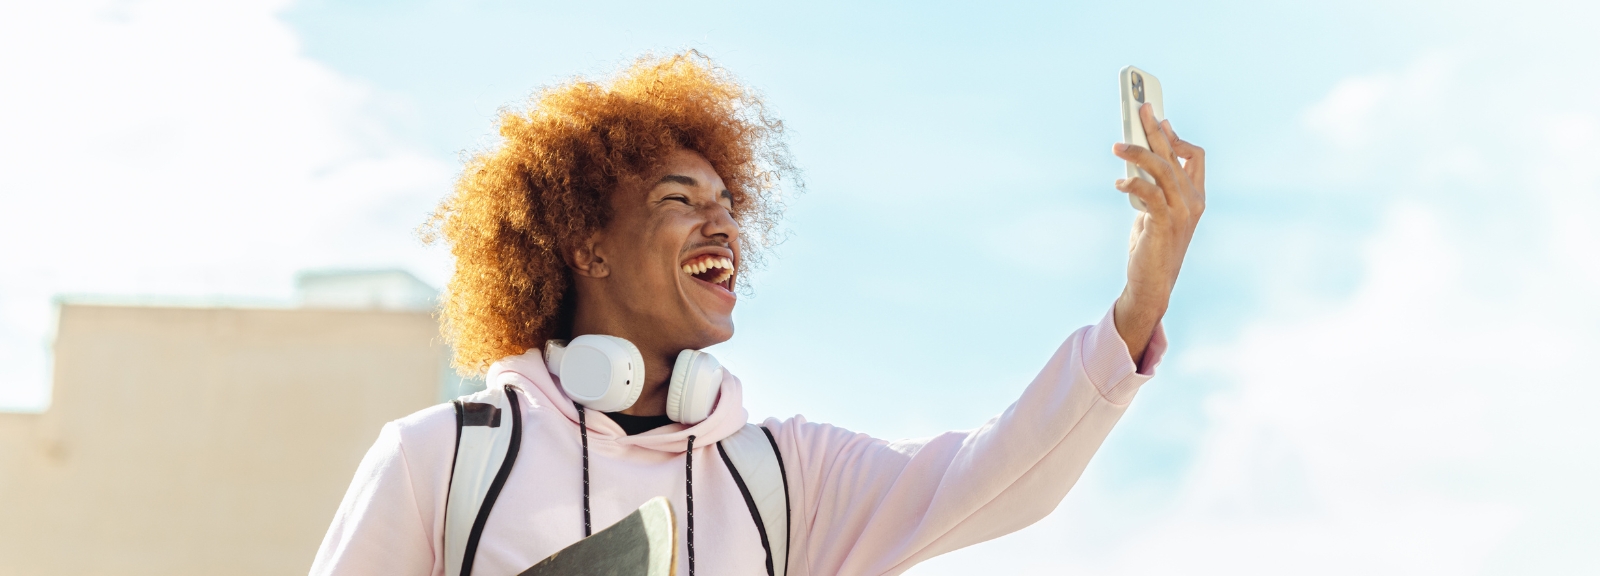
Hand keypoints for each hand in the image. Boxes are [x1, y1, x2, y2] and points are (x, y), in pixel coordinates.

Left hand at [1111, 102, 1204, 364]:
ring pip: (1162, 169)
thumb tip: (1138, 158)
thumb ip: (1154, 186)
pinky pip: (1149, 193)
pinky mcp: (1164, 223)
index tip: (1160, 121)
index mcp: (1195, 195)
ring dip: (1138, 153)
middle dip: (1156, 130)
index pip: (1194, 156)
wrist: (1154, 282)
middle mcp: (1193, 200)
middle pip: (1175, 155)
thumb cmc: (1152, 245)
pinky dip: (1133, 184)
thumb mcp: (1156, 210)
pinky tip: (1119, 183)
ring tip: (1117, 146)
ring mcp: (1182, 212)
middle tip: (1139, 109)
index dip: (1177, 136)